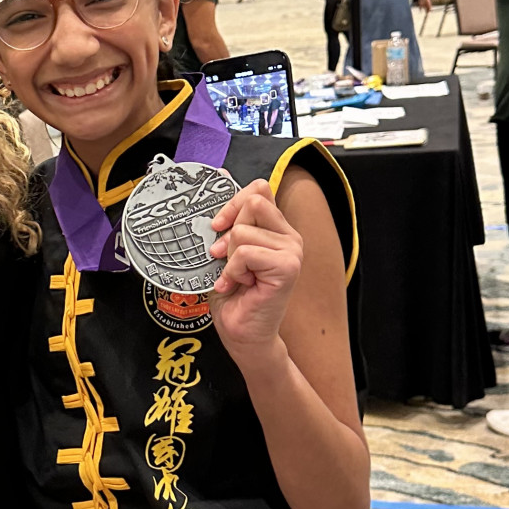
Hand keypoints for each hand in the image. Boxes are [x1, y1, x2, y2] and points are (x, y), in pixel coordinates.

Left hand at [206, 179, 302, 363]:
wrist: (241, 333)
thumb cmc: (232, 295)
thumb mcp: (222, 250)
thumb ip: (225, 218)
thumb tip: (220, 175)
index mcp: (275, 228)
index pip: (258, 189)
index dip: (232, 202)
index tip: (217, 226)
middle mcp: (288, 236)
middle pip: (252, 203)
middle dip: (228, 231)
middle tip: (223, 257)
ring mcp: (292, 250)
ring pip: (243, 231)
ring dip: (229, 258)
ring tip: (235, 277)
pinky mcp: (288, 267)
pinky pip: (246, 253)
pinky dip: (233, 271)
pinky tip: (238, 285)